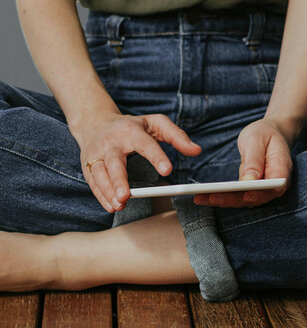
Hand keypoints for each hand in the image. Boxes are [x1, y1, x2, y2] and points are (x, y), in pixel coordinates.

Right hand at [75, 113, 200, 212]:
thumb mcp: (155, 123)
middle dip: (119, 179)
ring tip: (118, 205)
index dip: (156, 156)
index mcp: (131, 130)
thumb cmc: (131, 125)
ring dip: (107, 190)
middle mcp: (112, 142)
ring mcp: (97, 153)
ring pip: (100, 173)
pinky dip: (100, 195)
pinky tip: (110, 206)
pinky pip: (92, 181)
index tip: (167, 170)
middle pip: (114, 161)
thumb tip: (197, 150)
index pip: (145, 144)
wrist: (95, 121)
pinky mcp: (87, 164)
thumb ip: (177, 136)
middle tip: (127, 196)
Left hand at [194, 118, 292, 207]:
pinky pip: (237, 196)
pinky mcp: (250, 189)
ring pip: (243, 200)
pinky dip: (221, 196)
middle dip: (232, 200)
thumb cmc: (265, 134)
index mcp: (281, 170)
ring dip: (222, 201)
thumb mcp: (257, 140)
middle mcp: (274, 185)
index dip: (260, 194)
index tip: (245, 195)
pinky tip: (204, 196)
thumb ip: (255, 160)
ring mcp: (262, 189)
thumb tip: (250, 181)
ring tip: (200, 198)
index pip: (274, 187)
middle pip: (255, 198)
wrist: (270, 132)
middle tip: (210, 198)